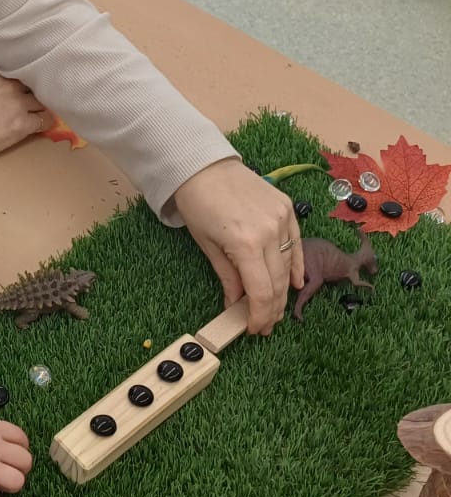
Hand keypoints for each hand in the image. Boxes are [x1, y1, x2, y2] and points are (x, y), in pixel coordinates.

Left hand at [172, 159, 303, 334]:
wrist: (205, 167)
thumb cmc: (198, 206)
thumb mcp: (208, 246)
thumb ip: (227, 276)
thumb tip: (236, 304)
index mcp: (246, 244)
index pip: (261, 291)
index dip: (259, 314)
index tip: (254, 329)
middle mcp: (270, 232)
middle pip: (278, 281)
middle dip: (272, 308)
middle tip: (266, 326)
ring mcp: (283, 218)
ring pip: (289, 265)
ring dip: (284, 290)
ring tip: (276, 309)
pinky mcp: (288, 208)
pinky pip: (296, 243)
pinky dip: (297, 265)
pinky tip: (297, 284)